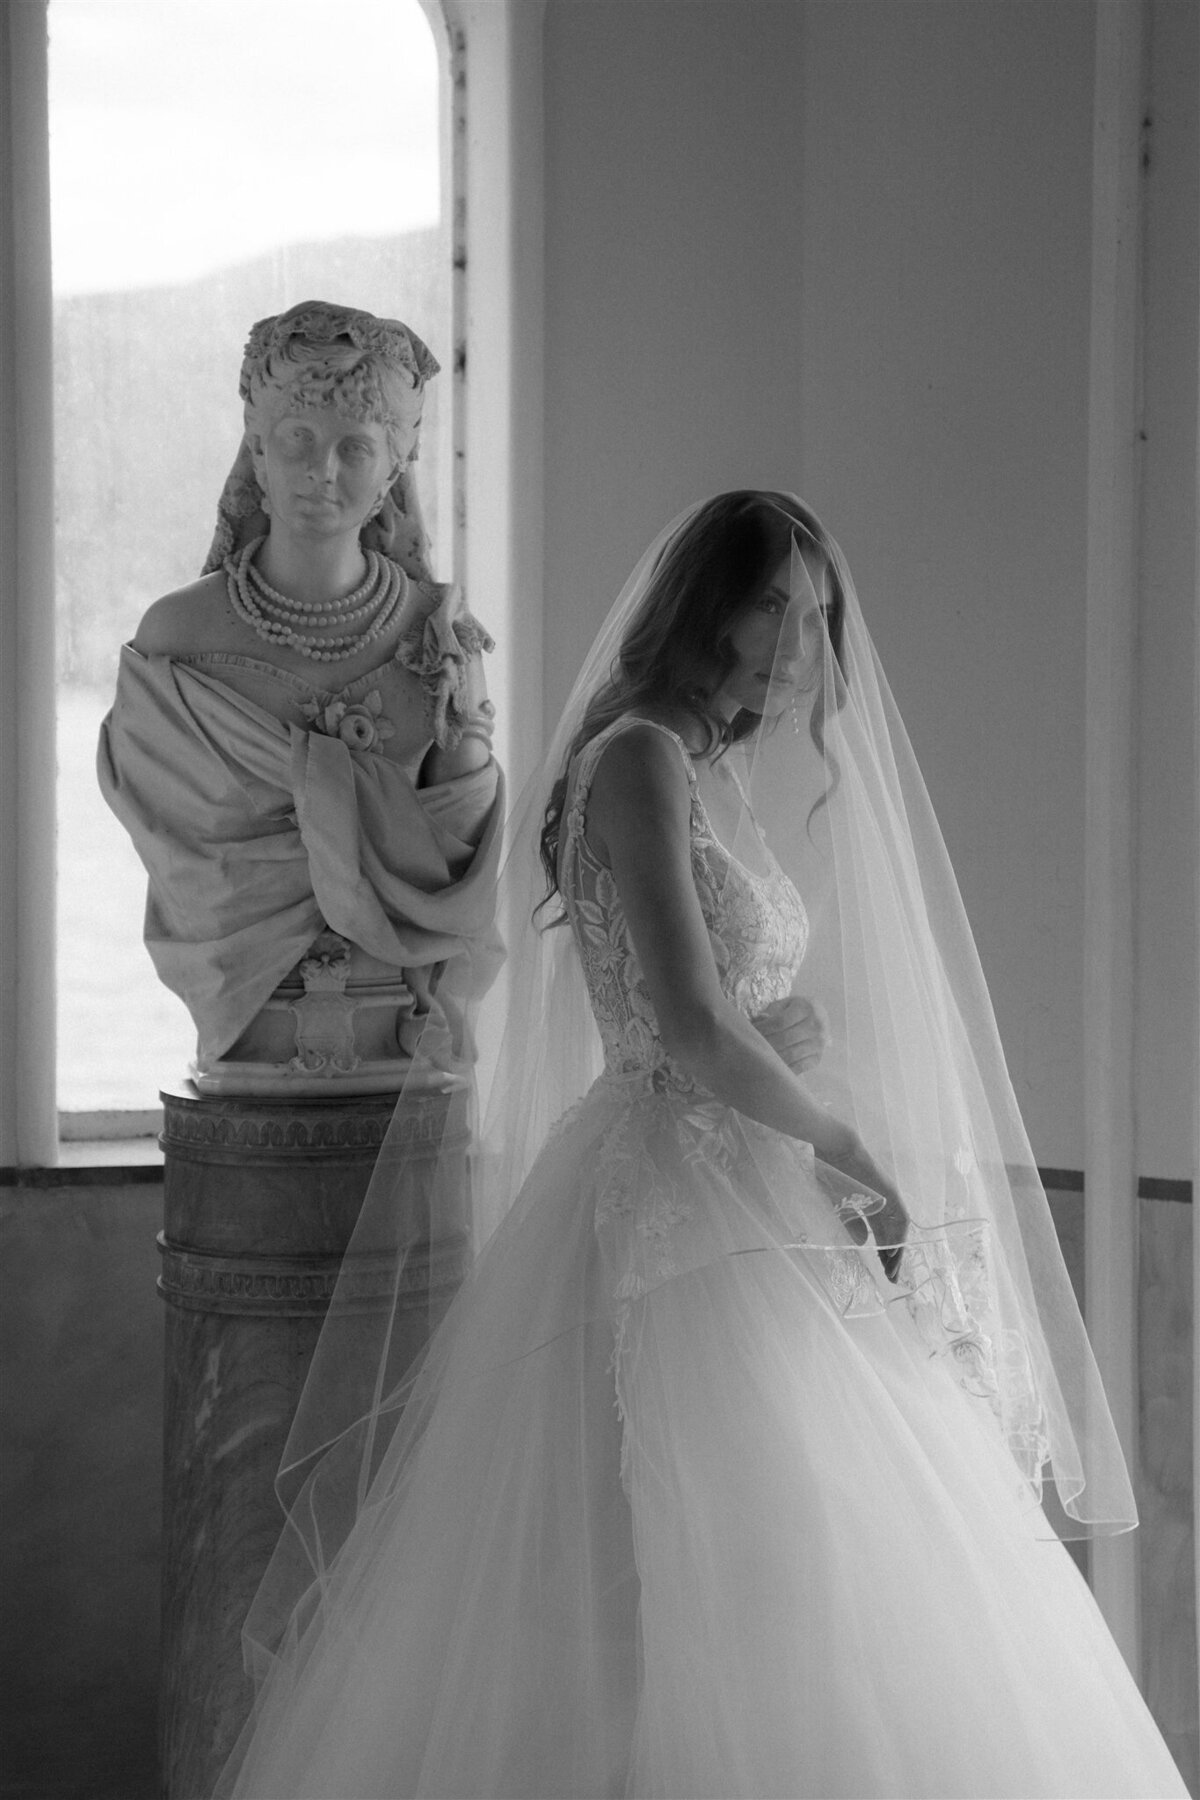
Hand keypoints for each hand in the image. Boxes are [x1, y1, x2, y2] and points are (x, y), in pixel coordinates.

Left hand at [752, 995, 829, 1073]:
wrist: (819, 1018)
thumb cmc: (795, 1010)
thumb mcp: (784, 1005)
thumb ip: (771, 1012)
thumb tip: (759, 1020)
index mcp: (806, 1008)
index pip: (780, 1021)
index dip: (763, 1028)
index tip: (751, 1031)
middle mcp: (816, 1025)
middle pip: (784, 1039)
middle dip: (765, 1043)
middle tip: (751, 1046)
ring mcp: (819, 1044)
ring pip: (790, 1055)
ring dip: (771, 1057)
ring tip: (759, 1055)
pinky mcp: (817, 1058)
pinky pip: (798, 1067)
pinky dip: (783, 1068)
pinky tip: (771, 1065)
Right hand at [814, 1132, 909, 1283]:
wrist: (834, 1150)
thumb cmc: (832, 1175)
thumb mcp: (840, 1207)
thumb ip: (853, 1225)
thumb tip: (863, 1244)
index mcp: (870, 1208)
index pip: (881, 1235)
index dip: (882, 1254)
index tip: (882, 1271)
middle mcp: (883, 1205)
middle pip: (892, 1236)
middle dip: (892, 1258)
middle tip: (891, 1278)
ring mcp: (889, 1199)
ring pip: (899, 1230)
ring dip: (898, 1251)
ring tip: (893, 1270)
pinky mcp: (891, 1194)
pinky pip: (900, 1219)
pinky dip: (899, 1236)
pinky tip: (895, 1251)